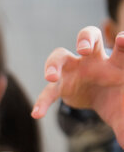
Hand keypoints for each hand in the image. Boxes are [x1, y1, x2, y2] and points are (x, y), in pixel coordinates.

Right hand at [32, 27, 123, 145]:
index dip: (123, 42)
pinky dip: (42, 102)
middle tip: (84, 49)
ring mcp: (75, 69)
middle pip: (90, 37)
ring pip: (60, 56)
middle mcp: (95, 59)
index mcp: (118, 61)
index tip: (123, 41)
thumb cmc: (119, 96)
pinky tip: (37, 114)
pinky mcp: (61, 85)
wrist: (105, 98)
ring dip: (53, 64)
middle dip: (86, 39)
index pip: (122, 47)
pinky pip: (48, 92)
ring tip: (50, 77)